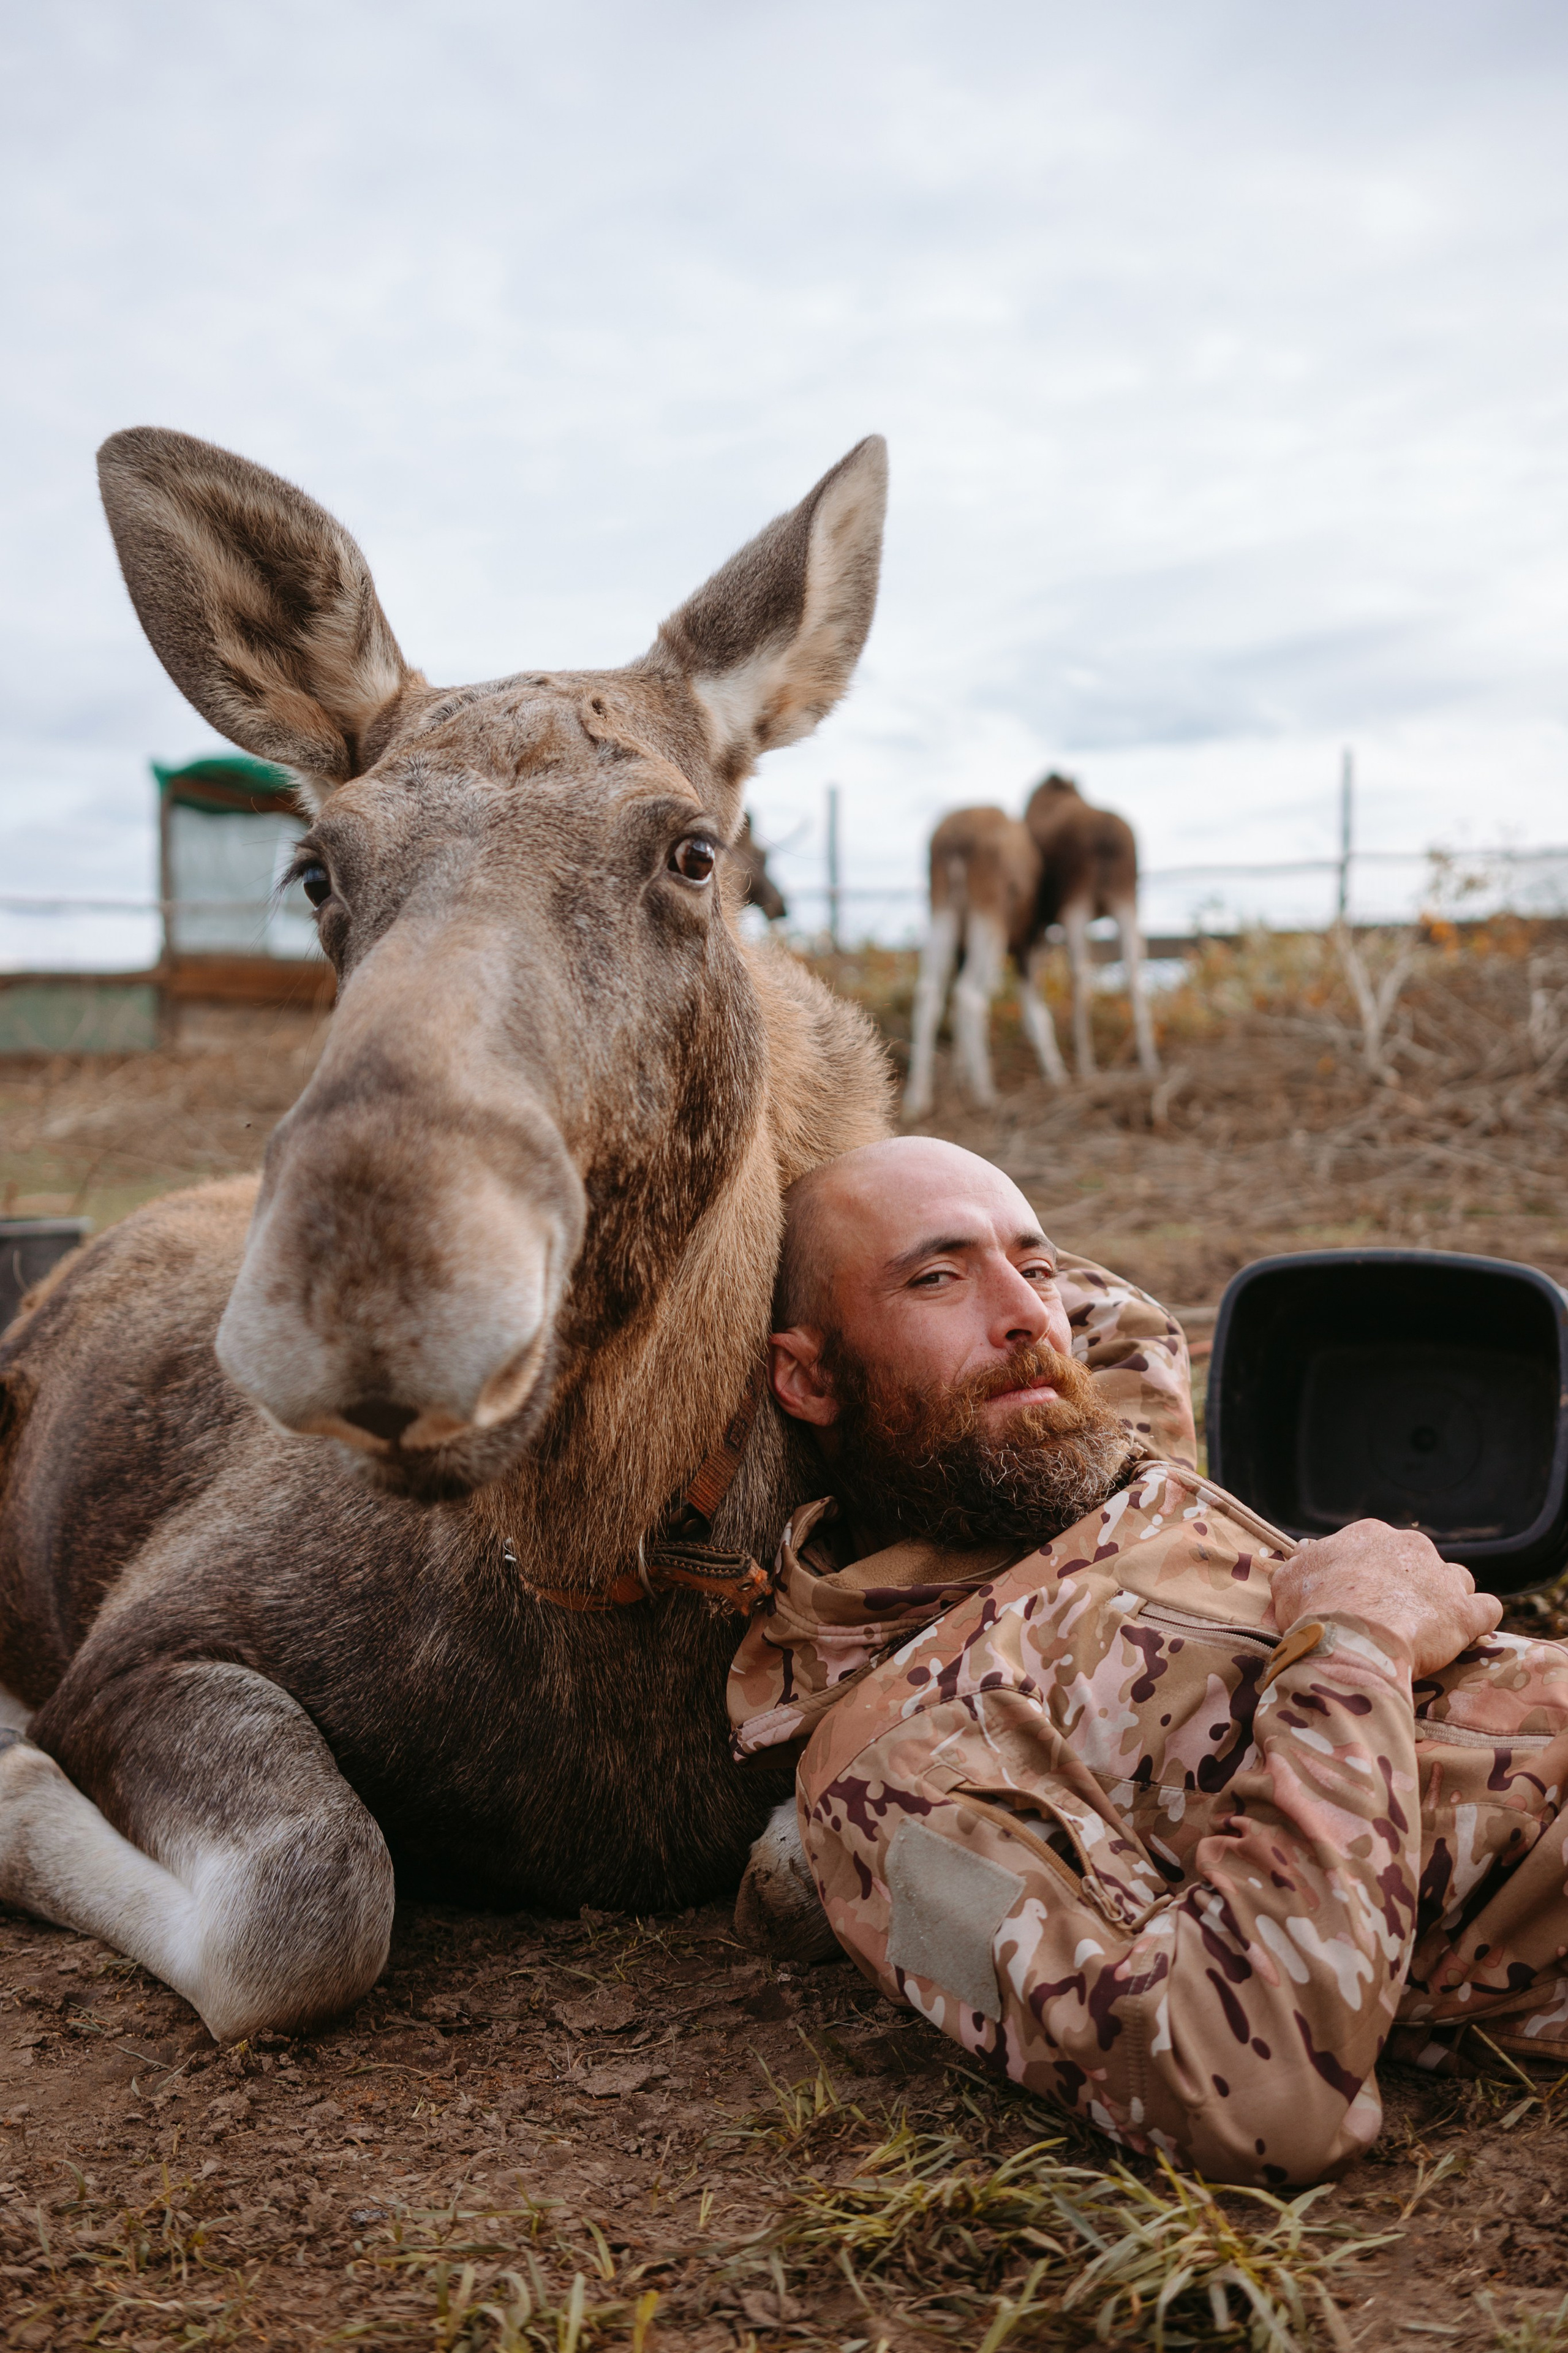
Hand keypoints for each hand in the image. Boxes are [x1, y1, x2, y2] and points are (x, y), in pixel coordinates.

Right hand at [1270, 1519, 1501, 1681]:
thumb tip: (1303, 1558)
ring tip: (1430, 1629)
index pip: (1378, 1548)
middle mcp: (1411, 1546)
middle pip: (1419, 1562)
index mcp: (1369, 1535)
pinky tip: (1465, 1635)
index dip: (1370, 1575)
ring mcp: (1443, 1578)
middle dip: (1410, 1585)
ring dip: (1446, 1600)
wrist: (1350, 1641)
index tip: (1361, 1598)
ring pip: (1456, 1580)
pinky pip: (1487, 1609)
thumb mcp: (1289, 1584)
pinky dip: (1478, 1621)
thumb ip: (1300, 1567)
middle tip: (1391, 1617)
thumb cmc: (1314, 1611)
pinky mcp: (1466, 1612)